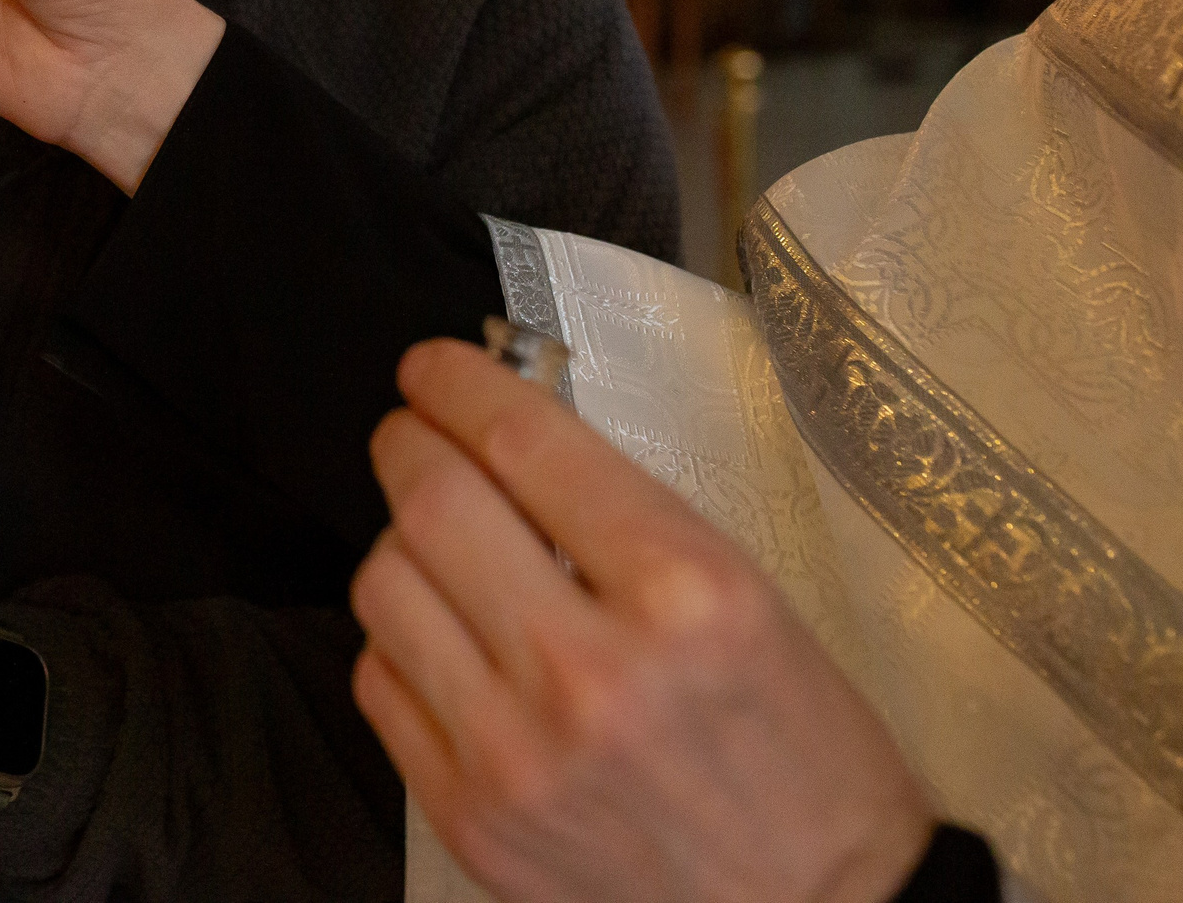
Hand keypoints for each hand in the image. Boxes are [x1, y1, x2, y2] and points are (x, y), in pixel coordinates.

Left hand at [353, 340, 934, 902]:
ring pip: (385, 584)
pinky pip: (379, 680)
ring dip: (400, 541)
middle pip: (433, 500)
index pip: (526, 442)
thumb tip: (512, 438)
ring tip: (438, 544)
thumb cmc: (804, 760)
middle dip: (409, 441)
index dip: (460, 383)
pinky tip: (443, 637)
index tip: (434, 367)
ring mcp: (518, 751)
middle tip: (413, 431)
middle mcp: (592, 671)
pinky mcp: (471, 815)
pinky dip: (399, 640)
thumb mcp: (750, 599)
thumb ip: (625, 517)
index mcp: (685, 594)